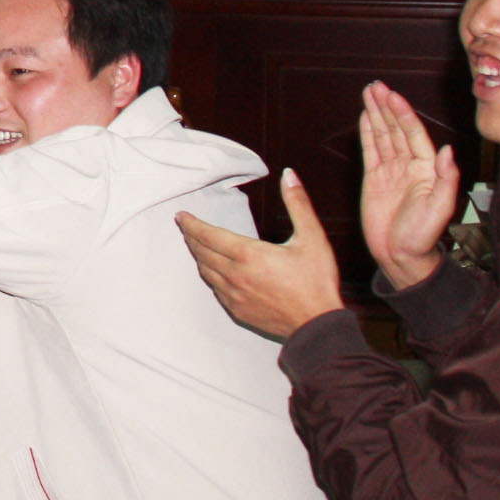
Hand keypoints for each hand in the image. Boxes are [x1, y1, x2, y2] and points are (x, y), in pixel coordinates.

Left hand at [178, 171, 347, 341]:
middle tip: (185, 226)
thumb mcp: (312, 237)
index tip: (181, 216)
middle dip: (192, 237)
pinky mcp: (238, 310)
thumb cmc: (316, 281)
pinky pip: (215, 289)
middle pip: (203, 252)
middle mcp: (235, 275)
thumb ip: (298, 203)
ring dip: (198, 256)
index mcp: (249, 255)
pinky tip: (213, 271)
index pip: (209, 235)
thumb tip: (289, 175)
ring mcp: (234, 295)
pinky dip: (210, 275)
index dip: (192, 224)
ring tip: (195, 244)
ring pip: (206, 271)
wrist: (318, 325)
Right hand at [358, 83, 459, 292]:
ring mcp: (391, 171)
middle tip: (376, 87)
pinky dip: (368, 133)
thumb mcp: (440, 208)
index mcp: (426, 169)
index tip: (392, 97)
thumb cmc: (423, 236)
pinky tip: (365, 117)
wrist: (401, 257)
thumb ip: (446, 178)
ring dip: (376, 114)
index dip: (403, 114)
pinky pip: (371, 151)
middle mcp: (409, 166)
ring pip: (383, 136)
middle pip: (396, 129)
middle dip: (386, 107)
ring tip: (369, 93)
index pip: (413, 134)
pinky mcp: (374, 180)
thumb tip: (449, 151)